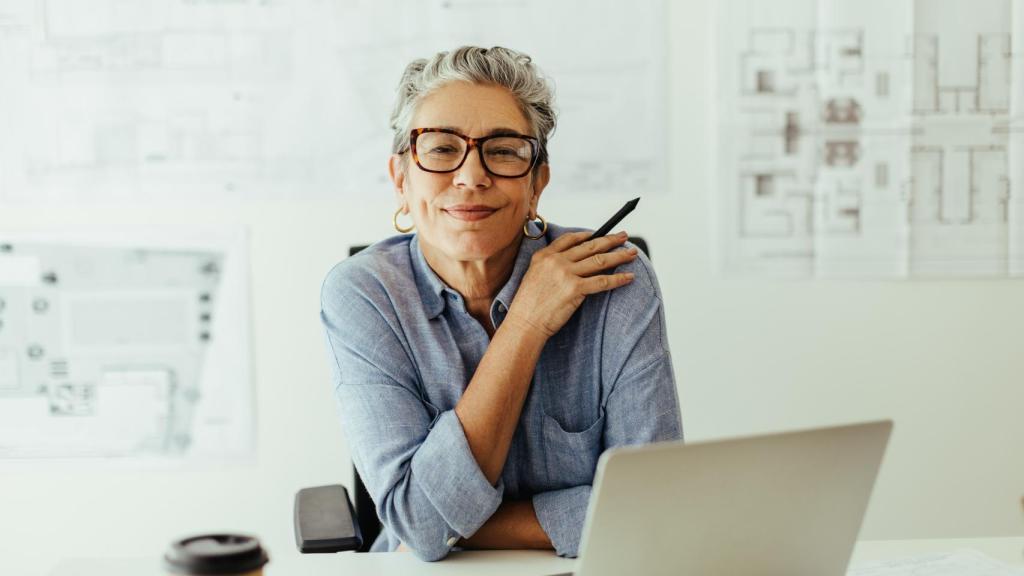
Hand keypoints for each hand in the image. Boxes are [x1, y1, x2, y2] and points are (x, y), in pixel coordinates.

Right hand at [506, 231, 636, 338]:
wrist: (524, 323)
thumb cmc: (528, 306)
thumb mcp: (534, 277)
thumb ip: (550, 267)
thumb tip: (573, 266)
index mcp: (544, 256)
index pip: (570, 239)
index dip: (587, 235)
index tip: (599, 234)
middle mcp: (556, 261)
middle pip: (589, 246)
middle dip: (610, 240)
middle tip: (623, 236)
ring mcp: (566, 274)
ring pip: (599, 260)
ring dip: (619, 255)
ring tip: (631, 253)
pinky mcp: (575, 289)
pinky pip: (602, 281)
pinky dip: (618, 279)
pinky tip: (628, 277)